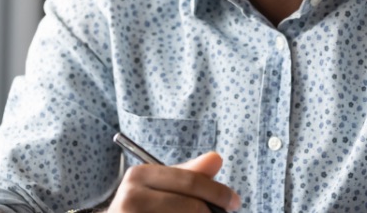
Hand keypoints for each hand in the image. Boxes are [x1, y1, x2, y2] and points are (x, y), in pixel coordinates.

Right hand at [107, 151, 241, 211]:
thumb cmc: (141, 206)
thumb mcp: (162, 185)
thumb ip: (189, 174)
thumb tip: (216, 158)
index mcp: (139, 174)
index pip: (190, 182)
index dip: (218, 192)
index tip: (234, 202)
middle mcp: (131, 197)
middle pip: (192, 207)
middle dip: (211, 212)